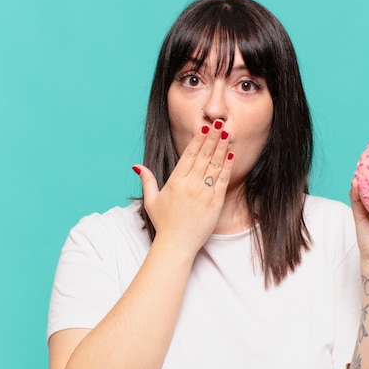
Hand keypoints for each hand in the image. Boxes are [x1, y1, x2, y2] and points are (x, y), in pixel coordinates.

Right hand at [133, 120, 233, 256]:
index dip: (197, 139)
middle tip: (219, 122)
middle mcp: (190, 184)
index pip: (189, 155)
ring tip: (227, 132)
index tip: (204, 127)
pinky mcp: (215, 203)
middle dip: (212, 137)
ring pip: (214, 165)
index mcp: (175, 181)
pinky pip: (223, 180)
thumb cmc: (164, 224)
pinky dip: (227, 166)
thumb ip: (147, 180)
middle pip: (203, 155)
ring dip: (221, 147)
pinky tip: (231, 154)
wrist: (176, 245)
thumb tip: (136, 166)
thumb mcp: (152, 200)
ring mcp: (204, 193)